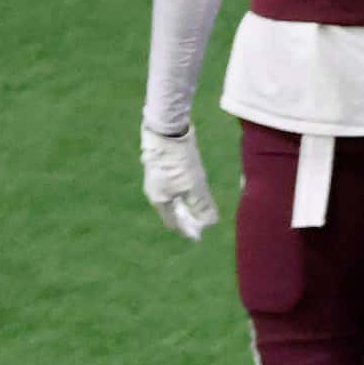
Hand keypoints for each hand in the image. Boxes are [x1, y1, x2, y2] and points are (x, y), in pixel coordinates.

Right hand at [141, 124, 217, 240]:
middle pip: (171, 210)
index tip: (198, 236)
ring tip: (196, 205)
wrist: (166, 128)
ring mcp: (154, 176)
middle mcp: (153, 190)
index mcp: (159, 200)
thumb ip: (202, 207)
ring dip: (183, 203)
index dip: (186, 230)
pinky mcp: (159, 164)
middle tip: (200, 222)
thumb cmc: (179, 160)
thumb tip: (210, 223)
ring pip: (170, 197)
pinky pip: (170, 184)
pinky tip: (189, 185)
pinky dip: (181, 190)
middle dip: (185, 217)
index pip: (172, 223)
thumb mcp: (195, 186)